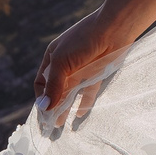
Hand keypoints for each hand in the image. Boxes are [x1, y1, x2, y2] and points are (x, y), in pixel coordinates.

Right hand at [33, 5, 130, 124]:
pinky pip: (88, 92)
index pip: (41, 82)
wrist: (114, 28)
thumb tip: (44, 107)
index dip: (41, 98)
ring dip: (65, 108)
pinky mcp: (97, 74)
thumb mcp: (62, 63)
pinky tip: (80, 114)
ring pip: (71, 93)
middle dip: (52, 107)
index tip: (43, 114)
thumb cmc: (83, 41)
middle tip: (50, 126)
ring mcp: (82, 70)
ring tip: (61, 124)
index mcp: (52, 58)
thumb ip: (54, 86)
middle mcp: (66, 65)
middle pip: (56, 90)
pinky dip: (83, 103)